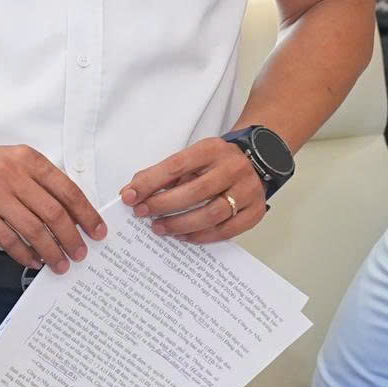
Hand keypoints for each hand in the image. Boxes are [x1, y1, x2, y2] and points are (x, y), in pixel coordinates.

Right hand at [0, 142, 105, 272]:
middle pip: (54, 212)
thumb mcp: (10, 162)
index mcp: (26, 159)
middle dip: (72, 238)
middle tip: (81, 254)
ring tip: (60, 263)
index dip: (86, 213)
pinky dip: (24, 254)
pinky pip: (7, 239)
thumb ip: (37, 182)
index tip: (97, 231)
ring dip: (51, 250)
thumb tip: (70, 214)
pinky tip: (33, 261)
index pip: (66, 189)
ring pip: (33, 229)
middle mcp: (11, 173)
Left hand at [121, 137, 267, 242]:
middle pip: (196, 191)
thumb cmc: (216, 162)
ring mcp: (248, 191)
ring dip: (181, 224)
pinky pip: (227, 230)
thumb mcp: (191, 158)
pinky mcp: (255, 211)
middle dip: (164, 205)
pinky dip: (202, 236)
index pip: (177, 165)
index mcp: (212, 150)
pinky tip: (183, 236)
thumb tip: (131, 192)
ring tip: (159, 228)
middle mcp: (233, 168)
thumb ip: (162, 173)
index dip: (150, 182)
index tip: (129, 196)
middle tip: (142, 214)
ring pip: (212, 213)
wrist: (258, 160)